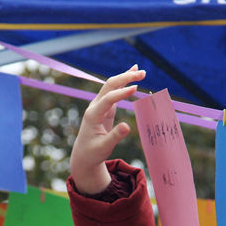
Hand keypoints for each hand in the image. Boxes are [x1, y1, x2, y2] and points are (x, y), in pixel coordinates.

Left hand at [70, 65, 145, 193]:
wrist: (84, 154)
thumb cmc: (93, 153)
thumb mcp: (104, 147)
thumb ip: (115, 136)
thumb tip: (127, 126)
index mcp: (93, 115)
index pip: (108, 99)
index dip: (121, 93)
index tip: (136, 88)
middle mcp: (95, 106)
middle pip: (109, 86)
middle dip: (125, 78)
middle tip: (142, 73)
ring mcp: (100, 105)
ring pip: (112, 86)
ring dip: (125, 77)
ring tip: (140, 71)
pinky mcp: (105, 107)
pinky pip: (115, 91)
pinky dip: (124, 83)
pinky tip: (132, 75)